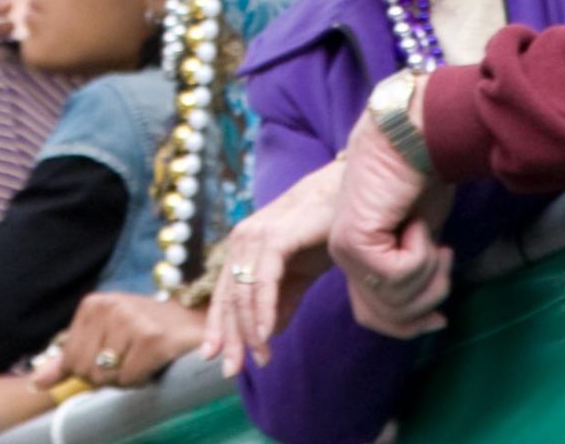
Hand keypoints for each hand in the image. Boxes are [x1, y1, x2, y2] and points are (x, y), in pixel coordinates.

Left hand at [25, 293, 201, 392]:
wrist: (193, 324)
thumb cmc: (147, 333)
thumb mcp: (103, 339)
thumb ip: (68, 361)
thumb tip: (35, 384)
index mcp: (93, 305)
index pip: (72, 362)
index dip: (94, 370)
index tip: (117, 354)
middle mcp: (110, 307)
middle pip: (89, 372)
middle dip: (111, 376)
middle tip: (132, 358)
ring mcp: (132, 320)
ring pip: (110, 378)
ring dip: (129, 378)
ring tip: (145, 358)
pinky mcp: (153, 339)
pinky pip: (131, 379)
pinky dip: (143, 379)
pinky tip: (156, 362)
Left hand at [199, 158, 342, 375]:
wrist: (349, 195)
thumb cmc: (324, 228)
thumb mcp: (300, 272)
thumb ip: (283, 299)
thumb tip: (269, 333)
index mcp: (244, 248)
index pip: (224, 295)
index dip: (218, 327)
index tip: (215, 357)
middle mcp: (242, 240)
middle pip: (228, 298)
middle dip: (230, 338)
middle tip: (232, 370)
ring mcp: (255, 235)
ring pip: (242, 294)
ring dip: (249, 331)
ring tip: (260, 359)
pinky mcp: (275, 236)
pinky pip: (263, 281)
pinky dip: (263, 310)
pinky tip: (266, 334)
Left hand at [323, 117, 447, 317]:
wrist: (420, 135)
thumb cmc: (425, 178)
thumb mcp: (423, 243)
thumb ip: (416, 279)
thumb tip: (433, 323)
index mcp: (357, 257)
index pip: (374, 318)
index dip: (410, 326)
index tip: (441, 319)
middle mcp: (344, 256)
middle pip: (388, 317)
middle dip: (427, 297)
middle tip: (444, 257)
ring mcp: (344, 250)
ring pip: (394, 299)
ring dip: (428, 270)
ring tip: (427, 232)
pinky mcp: (353, 242)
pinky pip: (397, 276)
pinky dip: (420, 253)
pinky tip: (414, 221)